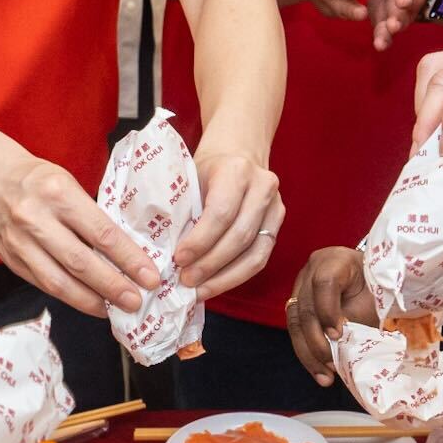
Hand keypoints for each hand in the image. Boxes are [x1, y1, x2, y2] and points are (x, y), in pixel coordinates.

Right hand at [0, 148, 158, 315]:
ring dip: (91, 301)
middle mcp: (36, 219)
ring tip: (113, 310)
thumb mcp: (67, 182)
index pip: (102, 233)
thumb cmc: (35, 179)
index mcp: (58, 193)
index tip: (150, 276)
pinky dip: (69, 297)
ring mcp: (19, 243)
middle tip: (136, 301)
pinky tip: (88, 303)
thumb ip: (90, 215)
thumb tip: (126, 252)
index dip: (129, 259)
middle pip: (81, 262)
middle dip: (113, 287)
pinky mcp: (11, 261)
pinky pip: (43, 285)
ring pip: (59, 282)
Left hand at [173, 146, 281, 300]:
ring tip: (199, 290)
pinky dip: (236, 276)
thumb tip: (164, 254)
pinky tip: (215, 285)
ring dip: (225, 278)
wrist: (237, 152)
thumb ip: (183, 210)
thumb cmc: (205, 169)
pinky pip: (260, 258)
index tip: (178, 260)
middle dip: (211, 264)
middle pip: (240, 236)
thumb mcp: (190, 178)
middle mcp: (263, 187)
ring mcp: (276, 207)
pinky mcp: (278, 224)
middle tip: (186, 281)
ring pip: (255, 254)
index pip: (221, 212)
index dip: (200, 241)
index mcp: (237, 170)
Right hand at [283, 246, 375, 383]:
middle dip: (316, 341)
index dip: (328, 311)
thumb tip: (342, 349)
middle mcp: (312, 268)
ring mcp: (301, 284)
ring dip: (308, 353)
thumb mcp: (373, 300)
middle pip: (305, 307)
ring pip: (295, 322)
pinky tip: (318, 371)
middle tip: (332, 365)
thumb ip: (357, 318)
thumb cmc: (376, 289)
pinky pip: (296, 330)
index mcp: (335, 259)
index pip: (324, 283)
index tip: (339, 335)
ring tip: (324, 377)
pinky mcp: (297, 301)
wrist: (370, 279)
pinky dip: (307, 352)